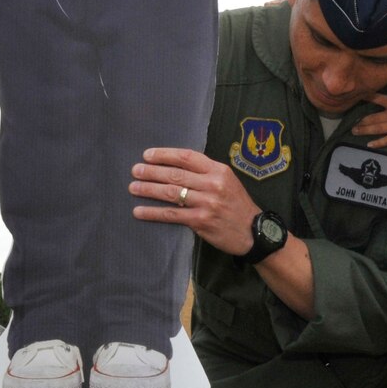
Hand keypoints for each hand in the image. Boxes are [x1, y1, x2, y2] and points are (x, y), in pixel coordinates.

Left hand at [131, 146, 260, 253]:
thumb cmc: (237, 205)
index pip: (187, 157)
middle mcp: (213, 184)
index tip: (148, 155)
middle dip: (152, 172)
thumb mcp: (228, 181)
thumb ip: (206, 173)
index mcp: (219, 170)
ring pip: (171, 193)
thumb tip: (176, 167)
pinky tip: (139, 211)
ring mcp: (207, 203)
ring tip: (133, 187)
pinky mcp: (201, 221)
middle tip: (135, 170)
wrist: (253, 232)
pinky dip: (153, 212)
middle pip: (175, 174)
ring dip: (148, 190)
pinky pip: (171, 214)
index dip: (165, 154)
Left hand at [355, 77, 386, 149]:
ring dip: (365, 130)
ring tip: (355, 132)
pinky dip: (378, 143)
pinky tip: (369, 145)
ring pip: (377, 129)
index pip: (379, 99)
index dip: (367, 97)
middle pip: (374, 117)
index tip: (357, 97)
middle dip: (362, 121)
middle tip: (351, 125)